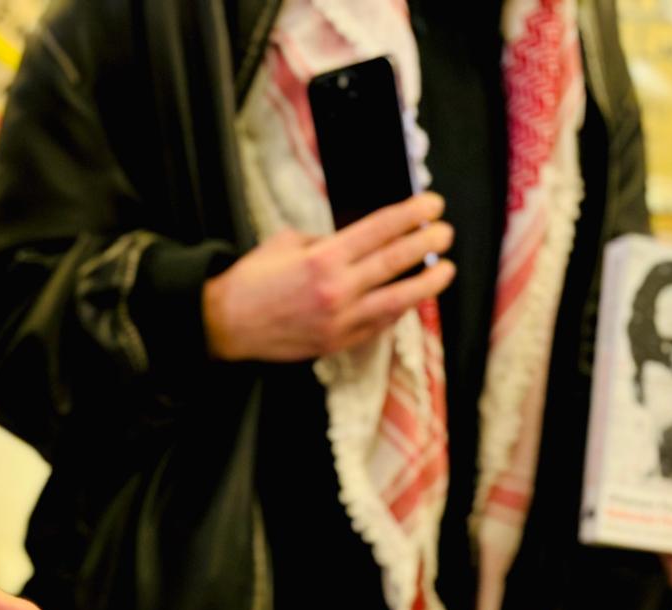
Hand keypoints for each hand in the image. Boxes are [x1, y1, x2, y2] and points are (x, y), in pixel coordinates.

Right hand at [202, 192, 456, 362]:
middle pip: (395, 261)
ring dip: (427, 283)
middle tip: (445, 232)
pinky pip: (378, 324)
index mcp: (323, 258)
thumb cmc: (252, 281)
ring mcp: (340, 320)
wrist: (226, 324)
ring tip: (446, 270)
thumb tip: (357, 242)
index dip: (411, 214)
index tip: (432, 204)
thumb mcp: (286, 243)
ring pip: (397, 299)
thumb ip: (325, 242)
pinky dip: (398, 310)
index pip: (380, 230)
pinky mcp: (337, 342)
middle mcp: (336, 289)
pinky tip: (411, 299)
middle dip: (427, 243)